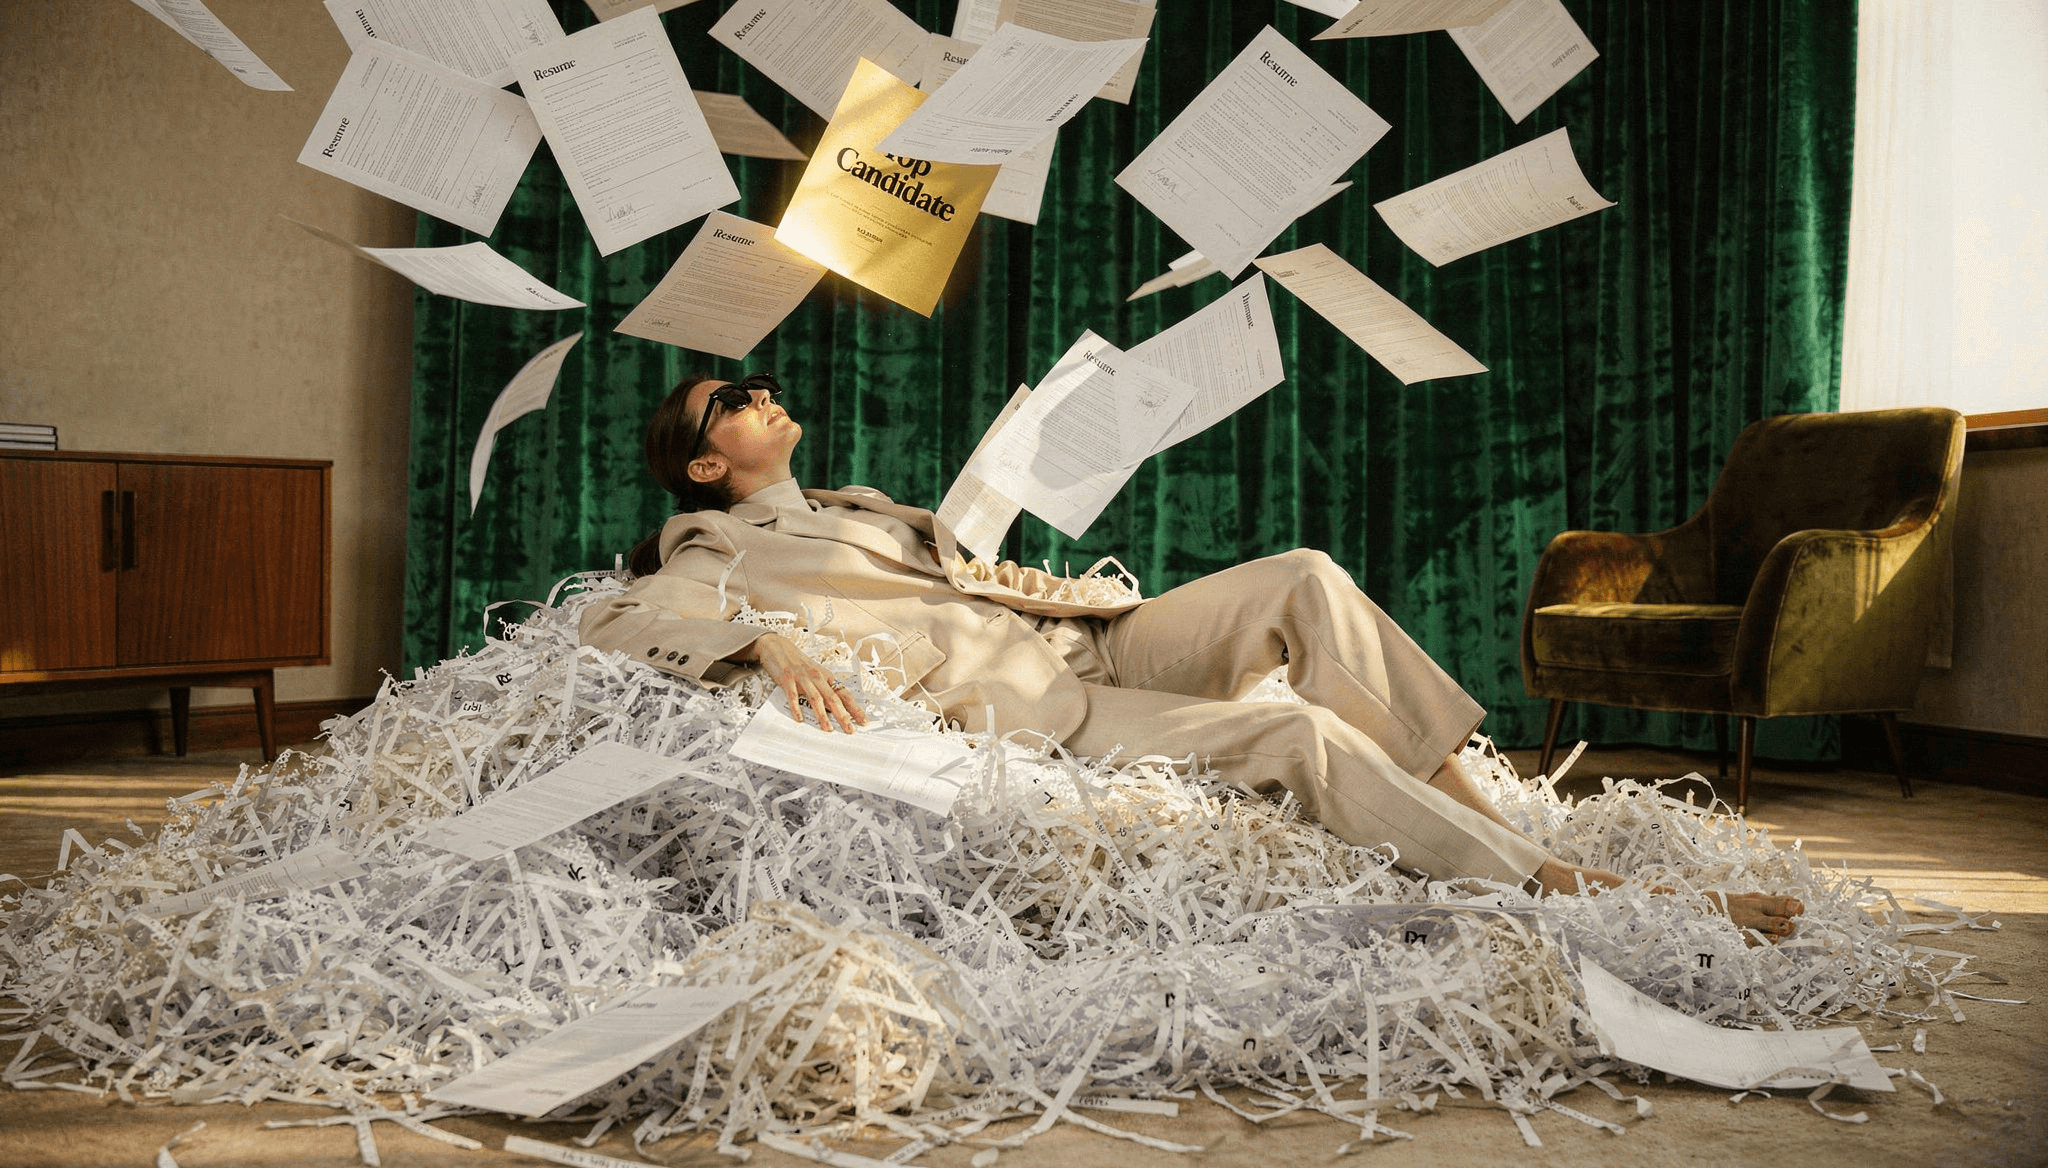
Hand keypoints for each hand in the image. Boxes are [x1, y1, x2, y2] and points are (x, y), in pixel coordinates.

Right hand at [735, 632, 866, 732]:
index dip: (855, 708)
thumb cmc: (799, 663)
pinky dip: (796, 707)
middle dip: (843, 716)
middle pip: (833, 698)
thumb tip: (836, 708)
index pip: (844, 694)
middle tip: (850, 730)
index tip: (863, 720)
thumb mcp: (815, 674)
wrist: (778, 647)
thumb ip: (824, 689)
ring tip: (828, 729)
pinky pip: (793, 696)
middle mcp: (817, 677)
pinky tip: (800, 718)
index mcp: (826, 677)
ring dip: (822, 715)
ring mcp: (802, 678)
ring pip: (815, 699)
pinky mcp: (787, 679)